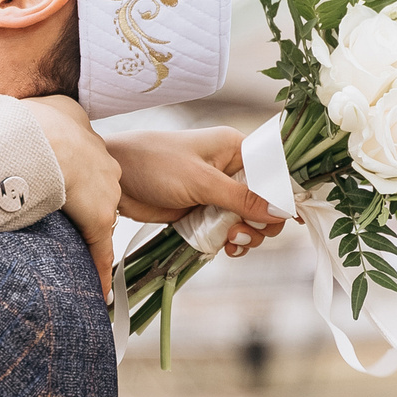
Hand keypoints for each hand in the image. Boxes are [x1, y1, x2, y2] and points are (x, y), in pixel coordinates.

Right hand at [22, 95, 120, 294]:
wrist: (38, 136)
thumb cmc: (22, 121)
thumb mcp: (30, 110)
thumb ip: (26, 119)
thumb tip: (0, 129)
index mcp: (82, 133)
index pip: (82, 160)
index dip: (70, 175)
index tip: (61, 185)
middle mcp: (101, 159)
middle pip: (95, 187)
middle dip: (81, 202)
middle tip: (62, 217)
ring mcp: (104, 189)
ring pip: (96, 215)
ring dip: (85, 232)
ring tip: (72, 255)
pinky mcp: (99, 217)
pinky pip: (101, 249)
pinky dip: (100, 269)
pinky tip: (100, 291)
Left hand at [108, 128, 287, 256]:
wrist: (114, 179)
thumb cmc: (154, 164)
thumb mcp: (201, 181)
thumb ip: (241, 198)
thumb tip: (281, 212)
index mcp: (235, 148)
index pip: (275, 171)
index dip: (282, 196)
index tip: (282, 218)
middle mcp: (231, 169)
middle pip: (266, 202)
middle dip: (262, 222)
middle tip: (243, 232)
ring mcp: (217, 192)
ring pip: (249, 220)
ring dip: (246, 235)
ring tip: (230, 240)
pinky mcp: (203, 211)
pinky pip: (229, 230)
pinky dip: (230, 242)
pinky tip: (224, 248)